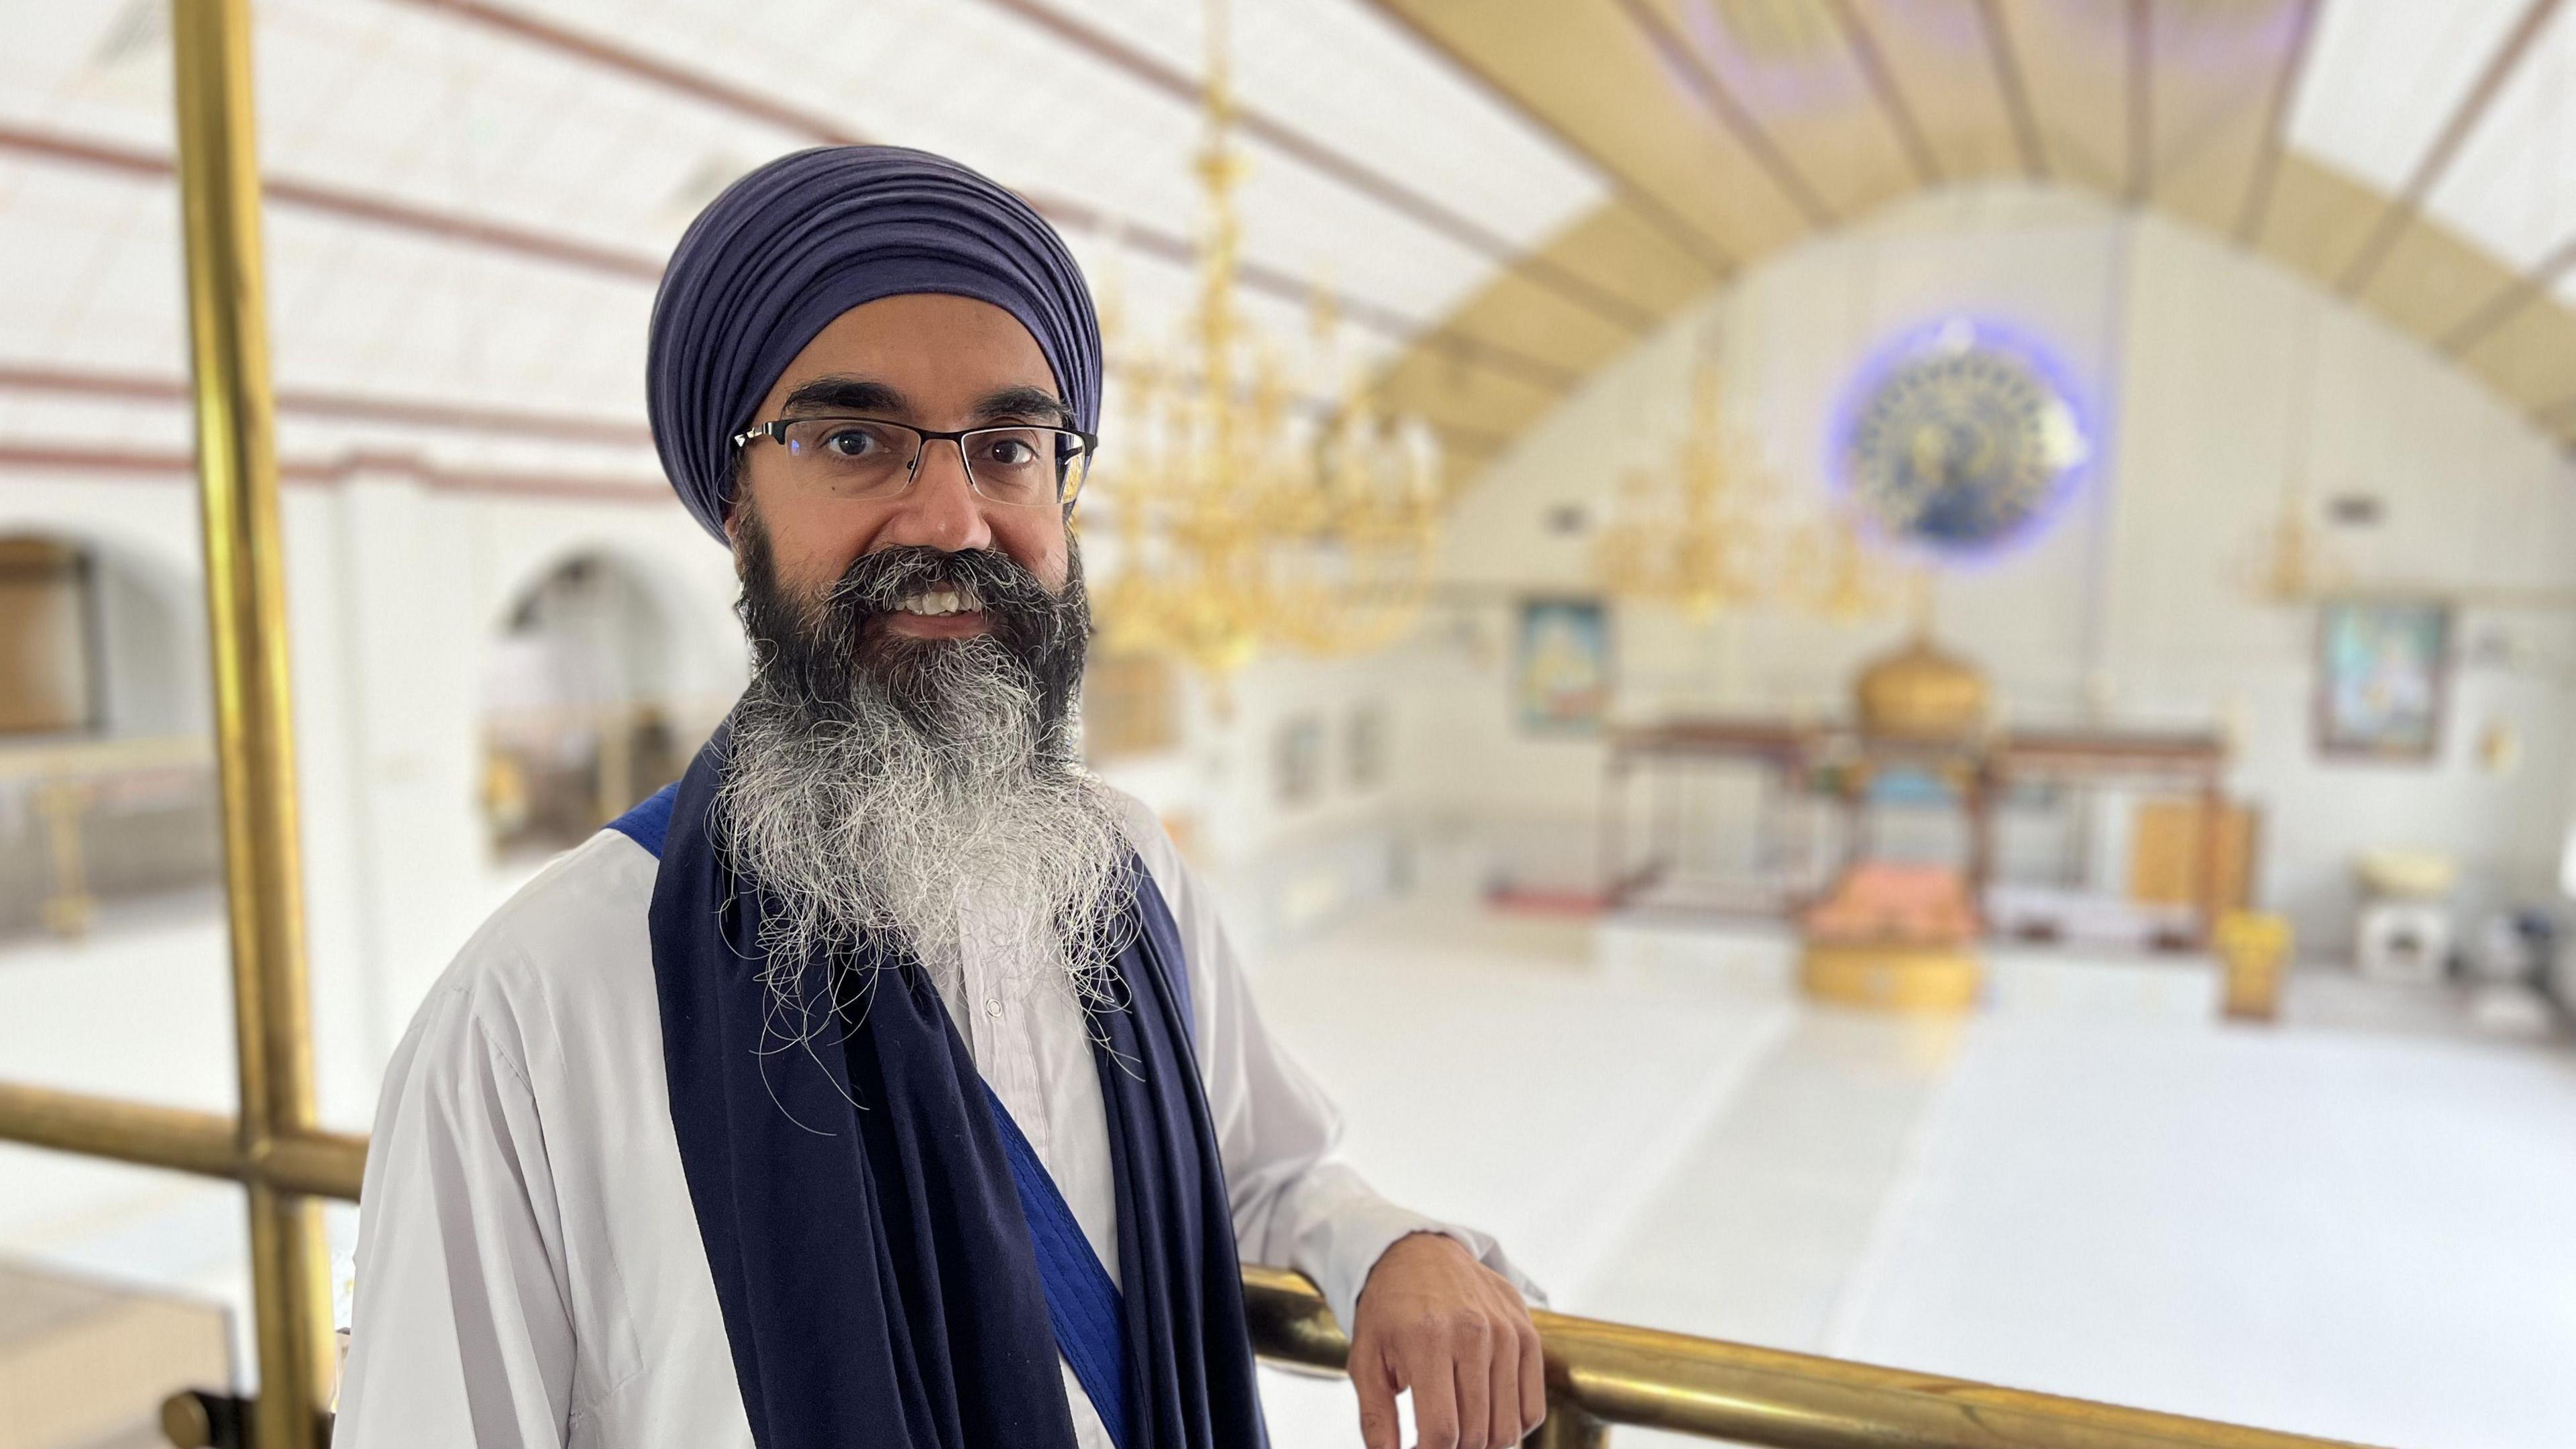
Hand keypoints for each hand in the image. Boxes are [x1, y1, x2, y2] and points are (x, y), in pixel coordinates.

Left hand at [1347, 1232, 1544, 1448]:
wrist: (1420, 1252)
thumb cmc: (1388, 1310)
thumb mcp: (1366, 1359)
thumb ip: (1375, 1417)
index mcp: (1427, 1339)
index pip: (1442, 1430)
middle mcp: (1473, 1333)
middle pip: (1477, 1434)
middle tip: (1434, 1441)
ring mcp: (1507, 1333)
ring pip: (1508, 1428)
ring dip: (1482, 1445)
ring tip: (1456, 1432)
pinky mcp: (1528, 1333)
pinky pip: (1533, 1408)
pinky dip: (1511, 1427)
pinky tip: (1485, 1418)